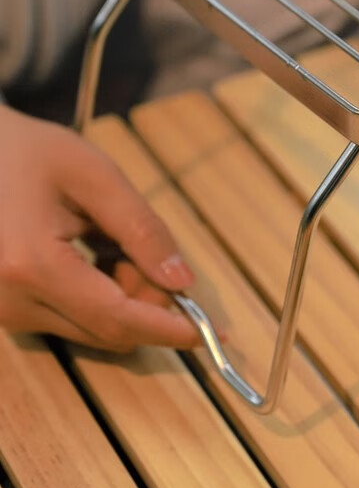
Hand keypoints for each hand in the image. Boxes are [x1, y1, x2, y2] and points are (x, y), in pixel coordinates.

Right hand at [0, 105, 201, 351]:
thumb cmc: (33, 153)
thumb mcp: (96, 177)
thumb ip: (142, 229)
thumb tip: (181, 281)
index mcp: (32, 265)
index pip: (115, 317)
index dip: (166, 330)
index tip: (209, 334)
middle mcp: (12, 302)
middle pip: (107, 330)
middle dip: (147, 301)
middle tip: (148, 250)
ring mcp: (5, 313)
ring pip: (92, 329)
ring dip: (122, 297)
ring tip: (110, 239)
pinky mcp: (7, 313)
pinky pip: (71, 320)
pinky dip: (98, 296)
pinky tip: (91, 252)